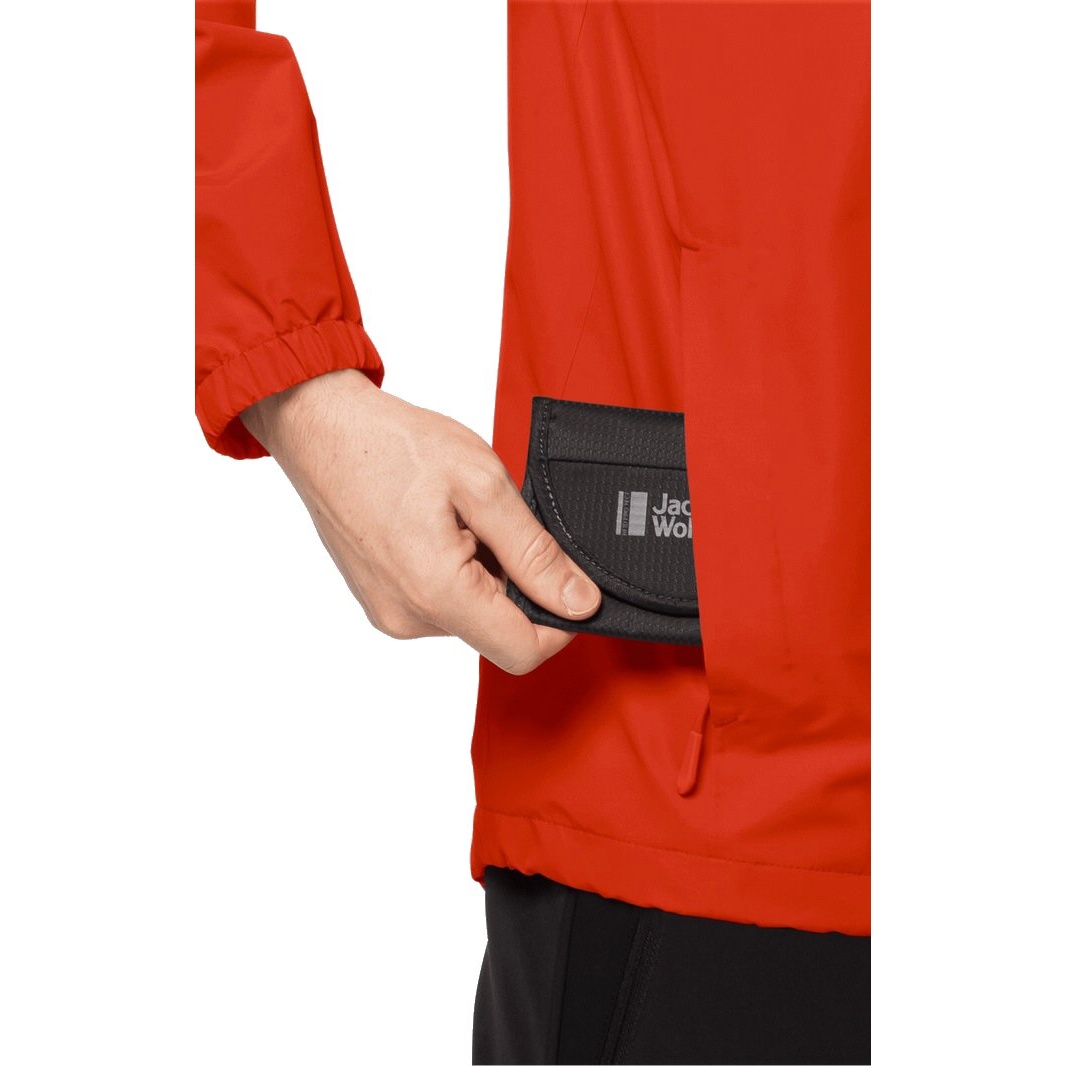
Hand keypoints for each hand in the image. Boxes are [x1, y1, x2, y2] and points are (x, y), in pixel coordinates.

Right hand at [239, 369, 601, 673]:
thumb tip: (580, 603)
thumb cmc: (392, 444)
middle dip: (515, 581)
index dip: (561, 622)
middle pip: (497, 629)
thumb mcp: (483, 485)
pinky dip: (455, 570)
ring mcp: (390, 613)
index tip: (567, 579)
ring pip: (470, 613)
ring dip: (483, 571)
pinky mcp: (380, 602)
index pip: (523, 651)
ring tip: (457, 515)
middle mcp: (409, 619)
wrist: (321, 429)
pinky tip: (436, 524)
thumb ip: (536, 553)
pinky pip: (439, 601)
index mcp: (438, 594)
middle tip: (492, 518)